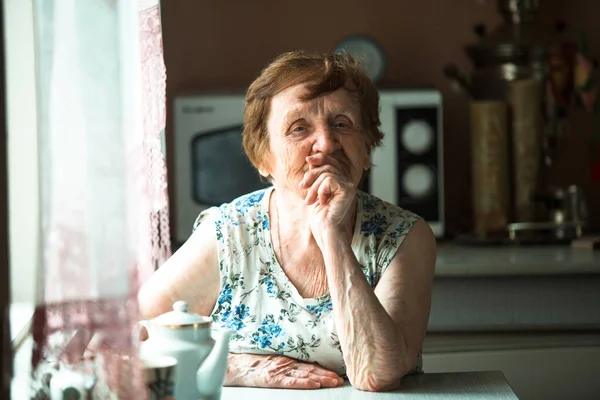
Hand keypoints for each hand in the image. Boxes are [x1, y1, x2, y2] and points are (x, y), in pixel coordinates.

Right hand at [225, 353, 343, 388]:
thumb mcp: (272, 363)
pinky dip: (303, 383)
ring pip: (304, 375)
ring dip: (320, 379)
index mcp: (286, 361)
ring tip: (333, 382)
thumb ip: (286, 365)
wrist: (235, 366)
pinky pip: (291, 381)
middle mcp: (286, 364)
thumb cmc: (252, 365)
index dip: (324, 369)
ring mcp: (280, 371)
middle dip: (326, 375)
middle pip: (310, 369)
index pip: (309, 365)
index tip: (336, 374)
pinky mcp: (273, 379)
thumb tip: (303, 371)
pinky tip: (313, 384)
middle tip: (340, 380)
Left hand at [299, 154, 355, 243]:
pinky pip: (329, 180)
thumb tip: (310, 159)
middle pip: (327, 166)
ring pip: (326, 174)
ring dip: (313, 187)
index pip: (331, 161)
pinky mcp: (348, 190)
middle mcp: (346, 182)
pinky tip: (322, 202)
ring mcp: (349, 186)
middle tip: (302, 187)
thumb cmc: (319, 214)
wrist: (324, 230)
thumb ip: (315, 176)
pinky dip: (321, 190)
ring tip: (310, 200)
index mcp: (340, 181)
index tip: (308, 160)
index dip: (320, 158)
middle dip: (311, 175)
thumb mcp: (313, 190)